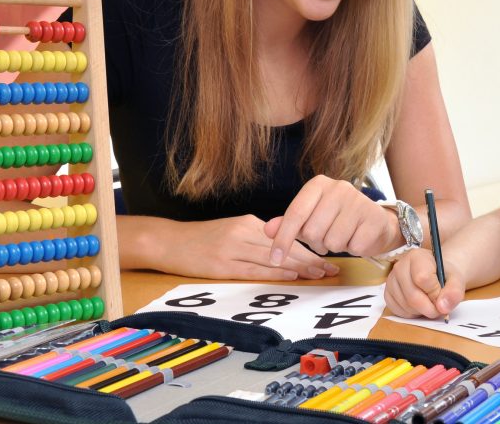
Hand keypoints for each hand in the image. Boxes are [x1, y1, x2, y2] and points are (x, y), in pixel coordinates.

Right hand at [153, 215, 338, 279]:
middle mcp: (244, 232)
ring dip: (300, 266)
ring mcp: (233, 248)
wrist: (168, 241)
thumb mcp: (232, 231)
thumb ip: (256, 239)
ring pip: (274, 257)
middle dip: (312, 258)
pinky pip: (253, 268)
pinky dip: (274, 272)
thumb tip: (284, 252)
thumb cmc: (202, 240)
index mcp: (249, 223)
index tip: (327, 257)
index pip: (287, 237)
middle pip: (286, 246)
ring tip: (319, 274)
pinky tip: (291, 275)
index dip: (309, 248)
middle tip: (332, 268)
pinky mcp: (221, 264)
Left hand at [264, 175, 398, 265]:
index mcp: (319, 185)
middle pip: (312, 232)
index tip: (275, 259)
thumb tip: (268, 230)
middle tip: (327, 237)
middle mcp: (339, 188)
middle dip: (317, 243)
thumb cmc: (338, 219)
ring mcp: (359, 201)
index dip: (283, 239)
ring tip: (343, 236)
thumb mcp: (311, 218)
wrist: (376, 221)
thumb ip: (288, 224)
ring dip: (336, 247)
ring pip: (332, 242)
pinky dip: (353, 249)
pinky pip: (353, 247)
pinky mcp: (374, 218)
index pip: (295, 213)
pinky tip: (357, 237)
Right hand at [384, 248, 465, 318]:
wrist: (436, 275)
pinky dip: (411, 314)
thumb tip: (443, 307)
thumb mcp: (456, 279)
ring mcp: (391, 281)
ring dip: (421, 311)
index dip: (435, 292)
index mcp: (417, 256)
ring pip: (406, 306)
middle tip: (438, 306)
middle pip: (412, 296)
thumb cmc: (444, 275)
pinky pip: (398, 311)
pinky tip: (418, 305)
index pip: (422, 278)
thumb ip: (454, 291)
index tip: (442, 294)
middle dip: (429, 307)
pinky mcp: (387, 294)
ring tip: (429, 303)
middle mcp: (400, 266)